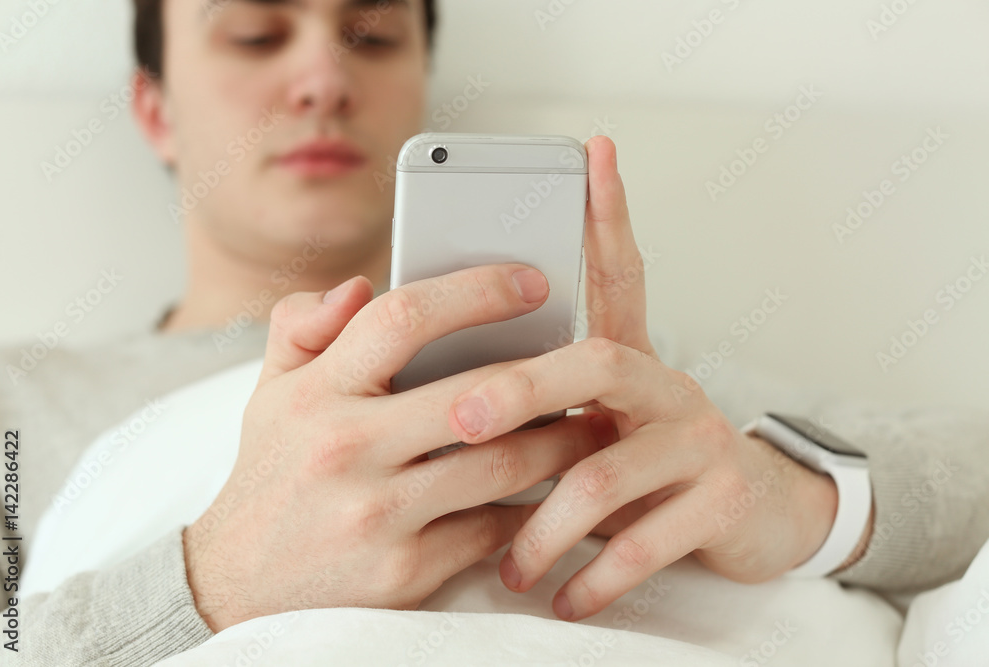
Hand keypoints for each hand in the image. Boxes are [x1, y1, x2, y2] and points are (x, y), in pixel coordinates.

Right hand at [182, 266, 615, 631]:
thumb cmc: (271, 472)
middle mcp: (346, 448)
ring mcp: (377, 514)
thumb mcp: (271, 391)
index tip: (531, 283)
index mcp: (317, 392)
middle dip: (550, 377)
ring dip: (559, 445)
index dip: (476, 292)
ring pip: (501, 466)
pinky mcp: (403, 571)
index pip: (403, 318)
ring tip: (591, 427)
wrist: (236, 584)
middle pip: (477, 397)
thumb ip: (304, 325)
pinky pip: (492, 529)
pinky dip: (529, 509)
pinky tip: (549, 493)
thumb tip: (358, 285)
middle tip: (595, 362)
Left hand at [444, 136, 842, 621]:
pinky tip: (565, 598)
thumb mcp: (598, 425)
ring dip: (545, 526)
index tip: (593, 153)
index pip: (621, 272)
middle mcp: (667, 385)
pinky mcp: (722, 500)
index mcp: (630, 361)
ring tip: (511, 566)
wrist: (755, 515)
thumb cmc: (647, 463)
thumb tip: (445, 391)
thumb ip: (543, 403)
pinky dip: (594, 576)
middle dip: (523, 387)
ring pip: (606, 471)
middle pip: (594, 363)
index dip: (607, 213)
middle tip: (463, 416)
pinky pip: (644, 540)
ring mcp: (699, 440)